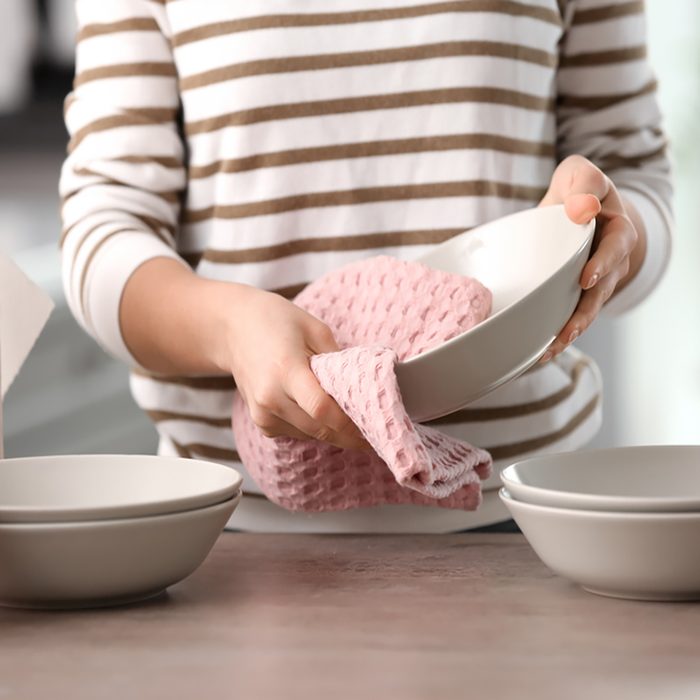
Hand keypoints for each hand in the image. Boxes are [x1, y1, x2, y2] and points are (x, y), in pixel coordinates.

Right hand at [120, 259, 366, 449]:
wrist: (231, 328)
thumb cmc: (273, 320)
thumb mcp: (313, 328)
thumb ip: (337, 359)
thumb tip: (362, 385)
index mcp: (285, 370)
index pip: (322, 410)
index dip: (351, 424)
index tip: (374, 425)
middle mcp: (270, 397)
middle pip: (319, 429)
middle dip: (350, 435)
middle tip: (376, 432)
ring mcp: (262, 413)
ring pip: (310, 435)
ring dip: (334, 432)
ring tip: (357, 424)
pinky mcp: (260, 421)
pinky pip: (296, 433)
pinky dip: (314, 428)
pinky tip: (324, 416)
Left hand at [538, 155, 640, 361]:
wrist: (578, 210)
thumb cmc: (578, 192)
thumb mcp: (580, 175)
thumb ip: (583, 183)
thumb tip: (581, 210)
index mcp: (616, 231)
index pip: (616, 247)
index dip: (604, 263)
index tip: (587, 277)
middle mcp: (611, 261)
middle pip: (602, 290)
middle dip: (586, 312)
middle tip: (569, 328)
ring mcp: (594, 282)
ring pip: (587, 310)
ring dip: (570, 330)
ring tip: (552, 347)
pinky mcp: (575, 295)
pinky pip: (571, 316)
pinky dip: (557, 334)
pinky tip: (540, 351)